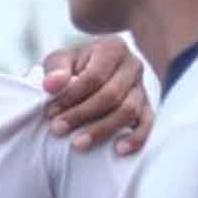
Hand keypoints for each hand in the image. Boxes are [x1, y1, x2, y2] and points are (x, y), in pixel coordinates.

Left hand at [41, 34, 153, 154]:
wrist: (90, 71)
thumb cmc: (73, 66)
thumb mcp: (60, 60)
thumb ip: (55, 70)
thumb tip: (51, 85)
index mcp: (113, 47)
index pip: (94, 75)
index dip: (72, 96)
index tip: (50, 112)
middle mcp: (133, 65)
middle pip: (111, 94)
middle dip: (81, 114)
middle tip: (57, 129)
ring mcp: (142, 87)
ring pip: (128, 110)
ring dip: (102, 129)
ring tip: (77, 144)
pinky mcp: (147, 107)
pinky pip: (147, 124)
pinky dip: (136, 138)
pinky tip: (119, 150)